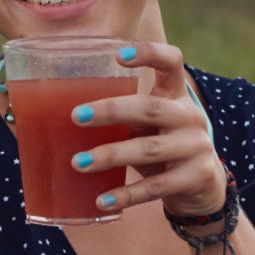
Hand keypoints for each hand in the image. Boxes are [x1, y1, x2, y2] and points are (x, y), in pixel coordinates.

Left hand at [73, 41, 226, 218]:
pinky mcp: (197, 177)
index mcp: (176, 95)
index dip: (149, 53)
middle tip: (76, 117)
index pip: (171, 62)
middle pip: (149, 107)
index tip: (119, 55)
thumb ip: (119, 117)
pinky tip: (102, 200)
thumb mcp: (147, 126)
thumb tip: (51, 119)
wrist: (204, 186)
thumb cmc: (161, 146)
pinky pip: (156, 187)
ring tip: (78, 163)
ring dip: (111, 155)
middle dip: (111, 111)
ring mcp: (197, 146)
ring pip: (149, 149)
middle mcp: (190, 115)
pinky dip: (127, 195)